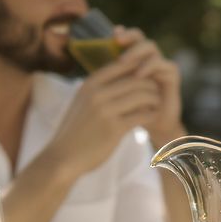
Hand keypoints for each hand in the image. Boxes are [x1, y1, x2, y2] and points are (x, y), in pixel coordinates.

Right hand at [47, 34, 163, 176]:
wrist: (63, 156)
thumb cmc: (77, 129)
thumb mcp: (83, 101)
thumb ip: (101, 88)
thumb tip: (126, 75)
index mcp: (90, 83)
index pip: (123, 65)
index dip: (139, 69)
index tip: (147, 78)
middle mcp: (97, 93)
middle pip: (136, 80)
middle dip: (151, 85)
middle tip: (157, 93)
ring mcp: (106, 111)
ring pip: (142, 96)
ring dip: (154, 99)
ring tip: (157, 104)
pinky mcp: (114, 129)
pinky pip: (142, 115)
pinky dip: (152, 114)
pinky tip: (153, 118)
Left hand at [110, 27, 184, 146]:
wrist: (153, 125)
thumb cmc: (132, 109)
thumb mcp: (116, 93)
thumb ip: (108, 78)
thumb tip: (87, 63)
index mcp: (137, 59)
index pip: (130, 39)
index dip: (122, 34)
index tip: (111, 34)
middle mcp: (150, 58)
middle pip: (141, 38)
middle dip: (129, 37)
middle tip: (117, 40)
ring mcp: (162, 65)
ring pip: (152, 48)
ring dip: (136, 52)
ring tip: (123, 61)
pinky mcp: (172, 76)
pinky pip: (165, 64)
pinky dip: (151, 67)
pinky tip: (138, 75)